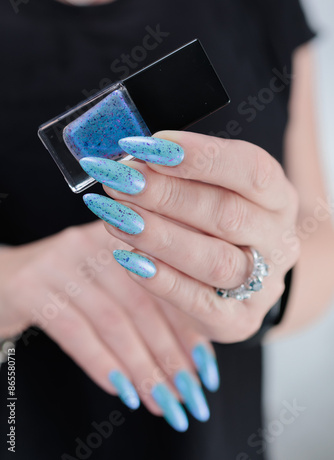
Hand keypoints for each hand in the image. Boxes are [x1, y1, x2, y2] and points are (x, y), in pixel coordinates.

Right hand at [0, 220, 218, 429]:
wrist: (3, 277)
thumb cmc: (68, 285)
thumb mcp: (109, 280)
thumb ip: (146, 301)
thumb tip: (191, 355)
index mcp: (124, 237)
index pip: (167, 284)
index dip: (190, 329)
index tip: (206, 370)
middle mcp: (95, 243)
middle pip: (143, 305)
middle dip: (170, 357)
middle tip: (189, 396)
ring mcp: (62, 262)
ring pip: (113, 322)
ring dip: (142, 369)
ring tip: (162, 403)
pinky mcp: (33, 287)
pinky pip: (75, 332)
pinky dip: (103, 365)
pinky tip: (122, 390)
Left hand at [82, 131, 299, 342]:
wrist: (243, 284)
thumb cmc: (217, 225)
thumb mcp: (214, 192)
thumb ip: (183, 176)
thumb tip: (129, 159)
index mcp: (278, 198)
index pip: (251, 169)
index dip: (200, 155)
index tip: (148, 146)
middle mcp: (278, 241)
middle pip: (226, 214)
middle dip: (165, 194)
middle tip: (119, 179)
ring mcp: (263, 285)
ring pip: (214, 260)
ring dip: (158, 236)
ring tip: (114, 215)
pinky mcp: (237, 321)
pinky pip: (198, 302)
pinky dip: (160, 279)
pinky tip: (127, 257)